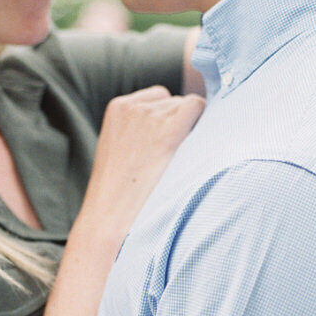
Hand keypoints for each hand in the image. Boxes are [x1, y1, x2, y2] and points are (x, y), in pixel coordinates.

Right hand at [75, 85, 204, 245]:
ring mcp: (151, 116)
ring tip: (176, 163)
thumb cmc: (120, 193)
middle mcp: (135, 106)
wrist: (110, 218)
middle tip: (170, 160)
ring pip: (191, 107)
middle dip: (181, 125)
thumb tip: (182, 120)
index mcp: (118, 107)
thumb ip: (142, 129)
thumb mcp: (122, 149)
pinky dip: (205, 127)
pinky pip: (199, 110)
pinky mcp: (168, 130)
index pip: (159, 98)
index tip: (165, 146)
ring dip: (193, 131)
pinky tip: (194, 153)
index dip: (170, 119)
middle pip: (176, 102)